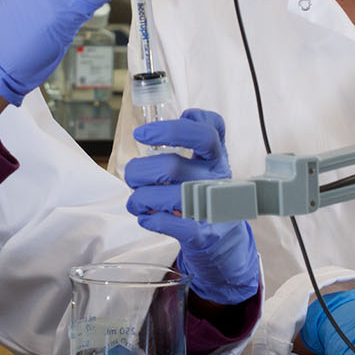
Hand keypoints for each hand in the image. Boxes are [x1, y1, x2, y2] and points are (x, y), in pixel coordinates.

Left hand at [123, 109, 259, 305]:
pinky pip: (170, 224)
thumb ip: (197, 134)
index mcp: (217, 157)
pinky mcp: (202, 234)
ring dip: (140, 199)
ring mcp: (211, 207)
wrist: (221, 237)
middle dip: (139, 171)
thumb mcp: (209, 159)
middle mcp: (217, 179)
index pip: (205, 134)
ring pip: (165, 197)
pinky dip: (151, 220)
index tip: (141, 133)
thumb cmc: (205, 190)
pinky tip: (146, 217)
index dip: (171, 129)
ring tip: (136, 201)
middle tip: (133, 176)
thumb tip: (182, 117)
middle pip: (171, 166)